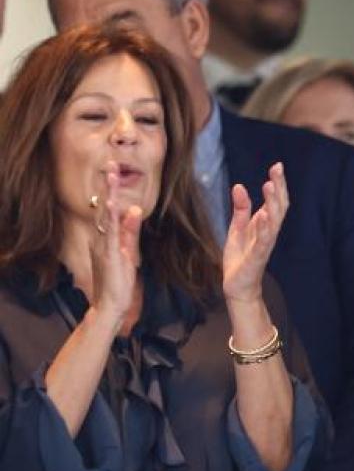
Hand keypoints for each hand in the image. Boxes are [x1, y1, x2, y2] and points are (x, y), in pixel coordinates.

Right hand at [89, 162, 141, 325]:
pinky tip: (112, 204)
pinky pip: (109, 232)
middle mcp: (102, 238)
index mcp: (107, 238)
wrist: (111, 305)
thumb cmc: (118, 281)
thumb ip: (130, 231)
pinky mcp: (109, 254)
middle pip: (104, 207)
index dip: (112, 191)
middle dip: (108, 187)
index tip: (114, 172)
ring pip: (106, 215)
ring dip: (108, 195)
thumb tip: (135, 210)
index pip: (109, 210)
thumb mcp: (128, 252)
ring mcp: (103, 245)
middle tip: (112, 165)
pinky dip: (111, 218)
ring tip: (111, 175)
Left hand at [223, 163, 288, 302]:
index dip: (278, 184)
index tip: (277, 166)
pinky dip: (264, 228)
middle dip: (279, 188)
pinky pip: (264, 241)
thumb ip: (241, 209)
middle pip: (279, 207)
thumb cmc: (240, 258)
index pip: (276, 201)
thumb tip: (239, 185)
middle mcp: (269, 233)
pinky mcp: (257, 257)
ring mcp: (265, 245)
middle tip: (277, 169)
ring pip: (274, 221)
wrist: (238, 286)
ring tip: (270, 186)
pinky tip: (264, 215)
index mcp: (265, 225)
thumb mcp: (237, 228)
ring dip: (273, 204)